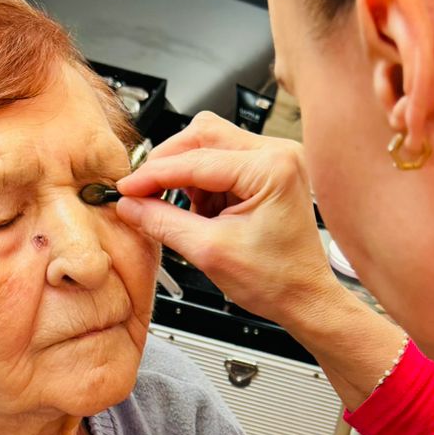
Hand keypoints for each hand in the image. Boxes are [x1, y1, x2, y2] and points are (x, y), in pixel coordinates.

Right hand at [114, 115, 344, 334]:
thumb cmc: (278, 280)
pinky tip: (205, 214)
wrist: (305, 298)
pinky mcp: (269, 171)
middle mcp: (278, 154)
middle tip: (145, 193)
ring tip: (189, 215)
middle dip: (169, 165)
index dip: (154, 174)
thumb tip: (131, 205)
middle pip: (203, 135)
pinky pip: (222, 162)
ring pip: (210, 146)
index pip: (196, 160)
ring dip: (187, 177)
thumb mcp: (209, 252)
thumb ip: (163, 222)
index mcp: (271, 168)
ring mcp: (275, 159)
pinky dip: (203, 185)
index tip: (127, 187)